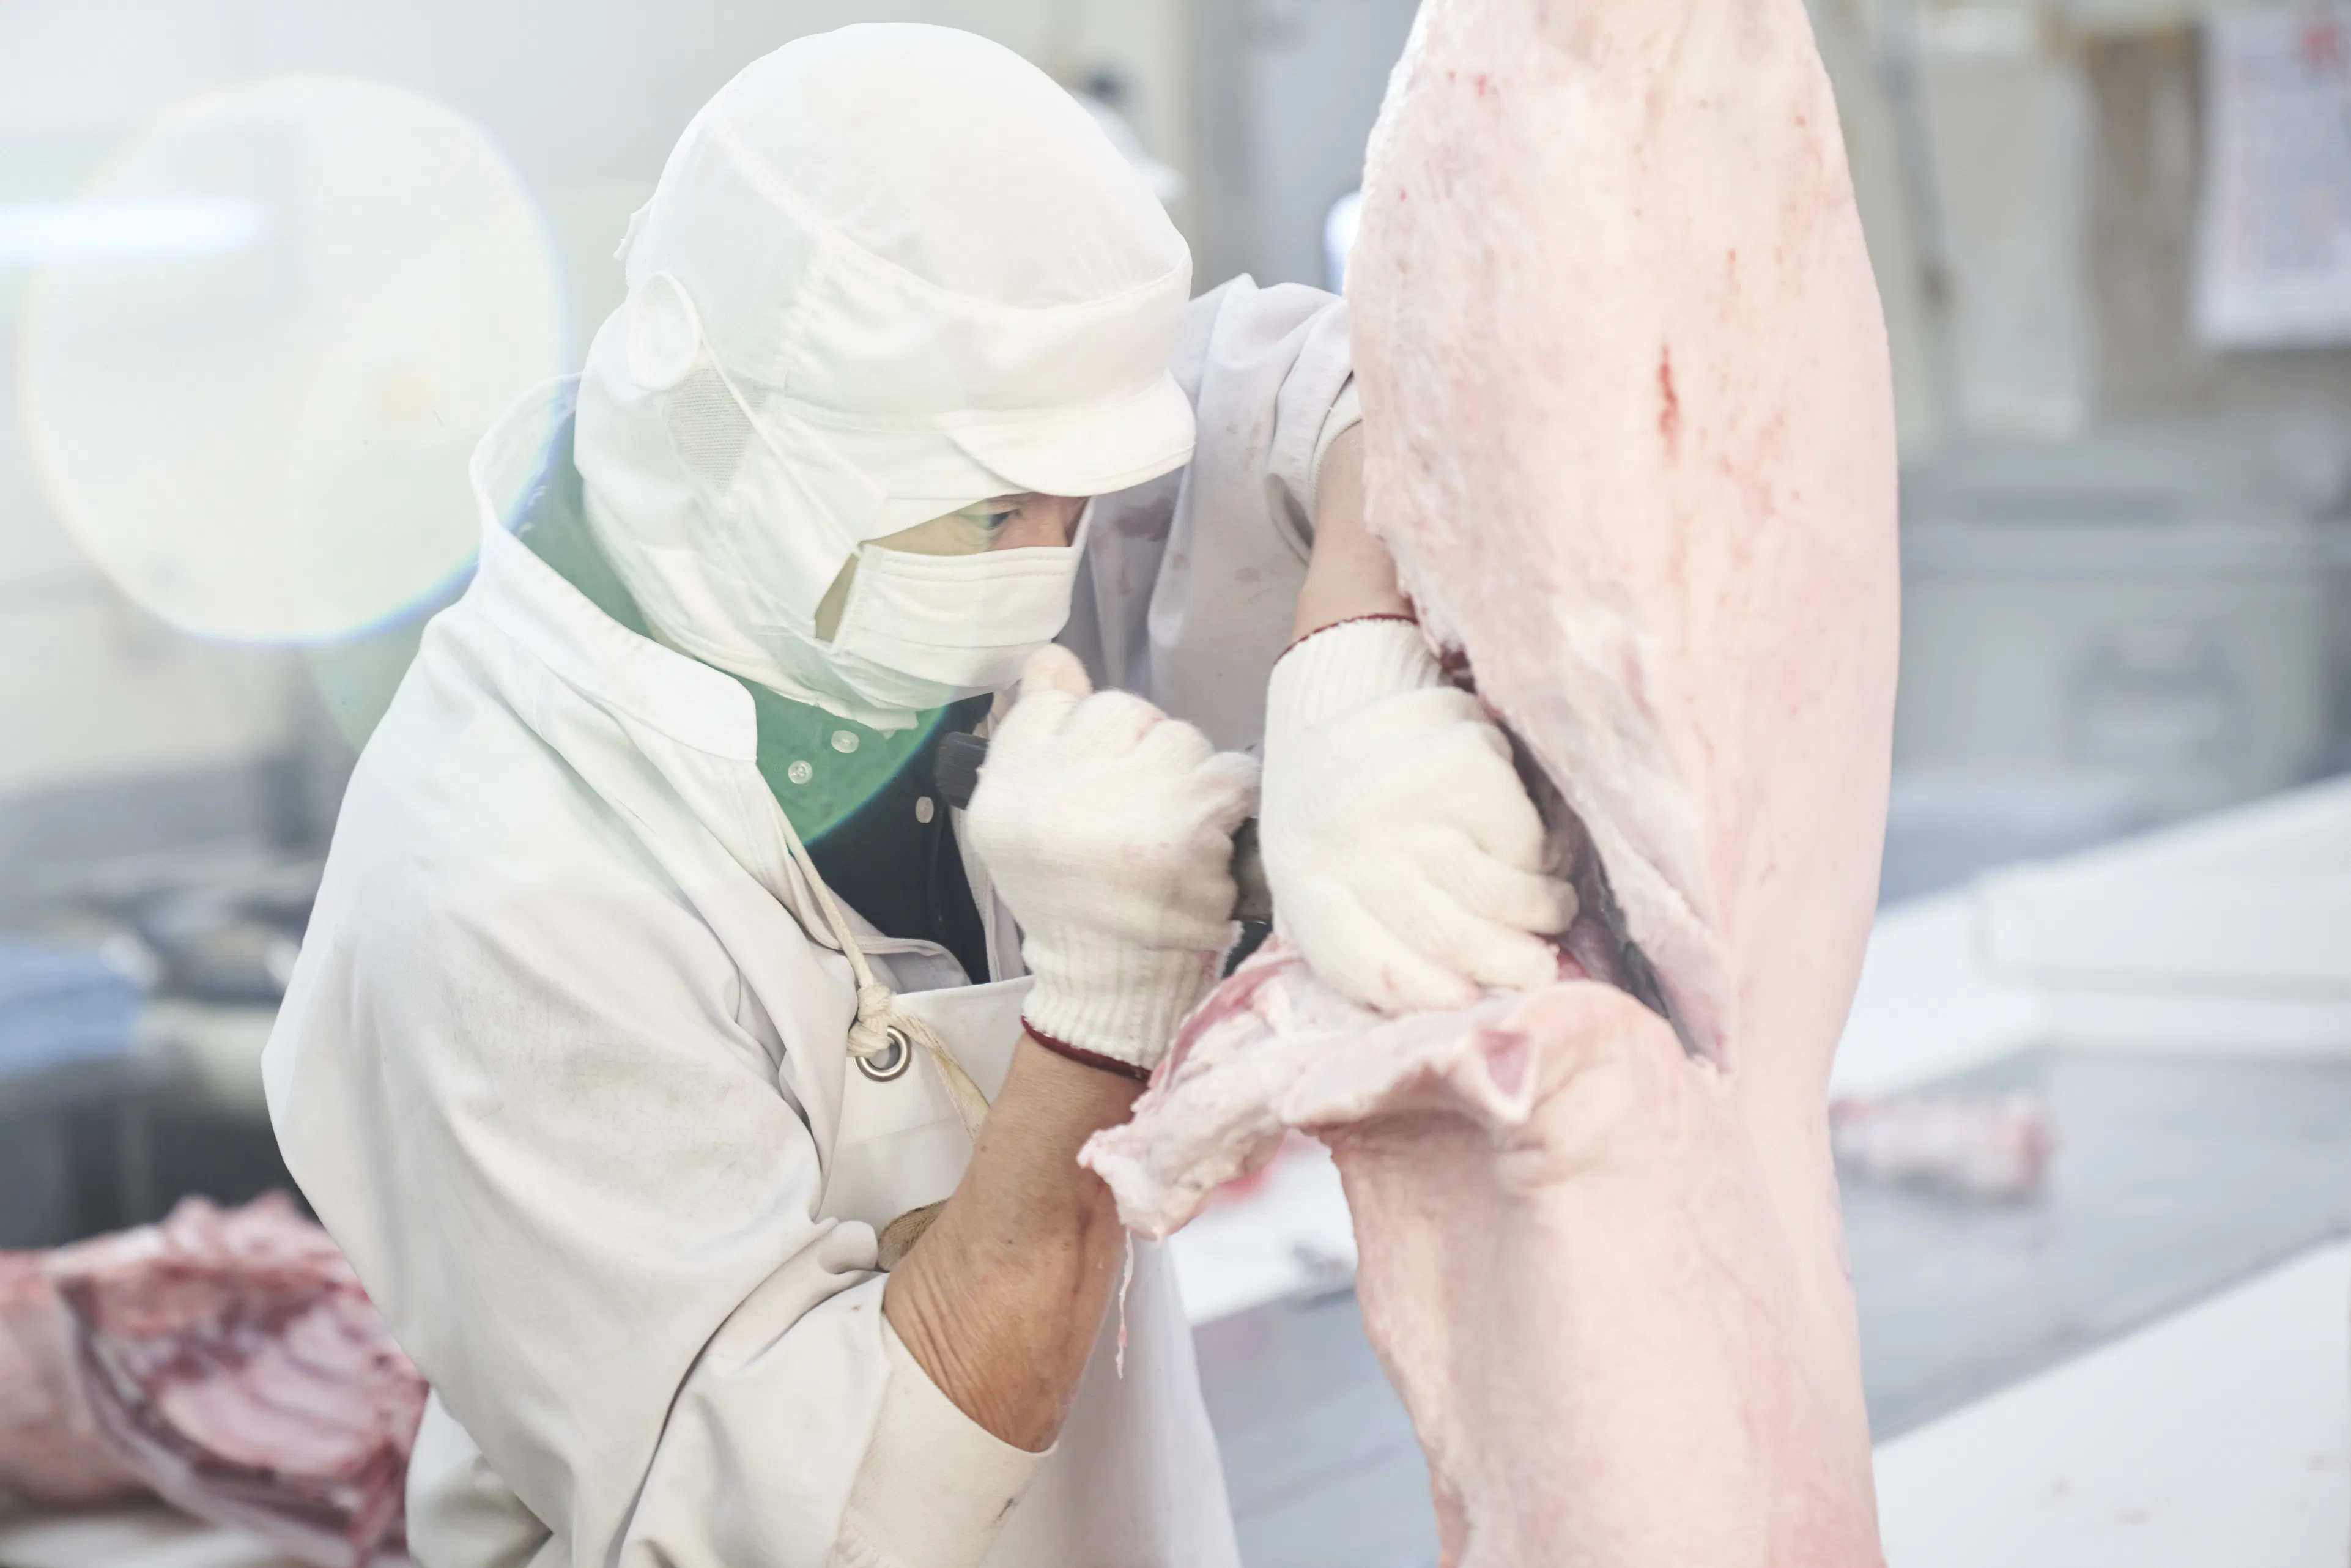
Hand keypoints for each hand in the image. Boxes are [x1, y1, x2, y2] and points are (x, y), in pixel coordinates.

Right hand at [966, 647, 1257, 1072]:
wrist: (1107, 988)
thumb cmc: (1070, 900)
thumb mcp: (1019, 821)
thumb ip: (1036, 735)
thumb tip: (1055, 657)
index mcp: (1007, 786)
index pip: (1058, 695)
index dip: (1090, 731)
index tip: (1100, 774)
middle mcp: (1055, 794)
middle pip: (1125, 711)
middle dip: (1142, 751)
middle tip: (1140, 812)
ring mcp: (1123, 811)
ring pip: (1180, 739)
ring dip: (1186, 777)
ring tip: (1171, 832)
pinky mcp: (1185, 835)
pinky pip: (1230, 774)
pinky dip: (1230, 801)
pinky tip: (1211, 836)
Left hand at [1259, 617, 1576, 1012]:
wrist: (1351, 666)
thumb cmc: (1339, 780)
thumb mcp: (1315, 850)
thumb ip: (1357, 917)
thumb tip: (1446, 991)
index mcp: (1303, 870)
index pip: (1360, 960)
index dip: (1418, 993)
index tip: (1464, 1001)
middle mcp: (1350, 842)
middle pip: (1443, 937)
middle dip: (1504, 964)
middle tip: (1537, 968)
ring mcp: (1408, 804)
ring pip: (1496, 896)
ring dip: (1539, 915)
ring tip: (1553, 911)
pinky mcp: (1462, 768)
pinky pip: (1523, 847)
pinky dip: (1543, 860)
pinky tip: (1543, 857)